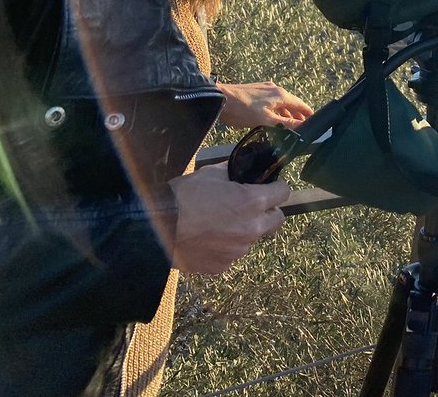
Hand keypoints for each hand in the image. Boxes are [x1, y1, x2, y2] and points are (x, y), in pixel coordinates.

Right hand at [168, 164, 290, 273]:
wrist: (153, 227)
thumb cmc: (182, 196)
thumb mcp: (212, 174)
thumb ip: (235, 173)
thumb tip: (245, 170)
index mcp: (253, 202)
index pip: (284, 193)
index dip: (277, 187)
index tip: (271, 186)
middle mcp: (251, 228)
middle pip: (277, 220)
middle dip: (268, 212)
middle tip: (251, 207)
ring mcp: (237, 250)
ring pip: (252, 238)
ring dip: (243, 230)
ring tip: (218, 223)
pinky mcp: (221, 266)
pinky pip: (231, 254)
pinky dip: (224, 247)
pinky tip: (206, 239)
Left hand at [216, 80, 313, 128]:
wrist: (219, 98)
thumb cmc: (241, 110)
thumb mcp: (266, 120)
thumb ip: (285, 124)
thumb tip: (302, 126)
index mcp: (280, 95)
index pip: (300, 104)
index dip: (307, 113)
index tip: (314, 119)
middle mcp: (275, 89)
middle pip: (291, 103)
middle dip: (297, 114)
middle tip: (301, 125)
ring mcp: (264, 88)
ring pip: (280, 102)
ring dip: (285, 112)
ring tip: (287, 124)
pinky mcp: (255, 90)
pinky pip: (271, 100)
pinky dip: (276, 109)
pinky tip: (270, 116)